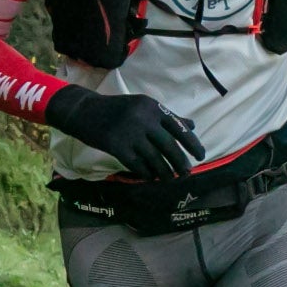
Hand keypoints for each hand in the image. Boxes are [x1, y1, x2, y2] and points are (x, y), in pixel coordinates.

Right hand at [44, 86, 204, 179]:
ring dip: (165, 172)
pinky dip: (147, 174)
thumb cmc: (118, 109)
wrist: (85, 111)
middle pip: (169, 146)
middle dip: (180, 162)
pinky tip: (152, 178)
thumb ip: (167, 117)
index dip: (192, 144)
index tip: (201, 156)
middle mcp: (143, 119)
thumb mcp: (143, 106)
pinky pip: (138, 165)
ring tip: (171, 179)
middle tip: (187, 173)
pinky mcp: (117, 147)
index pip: (178, 127)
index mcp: (152, 108)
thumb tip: (192, 126)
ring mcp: (130, 134)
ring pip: (155, 159)